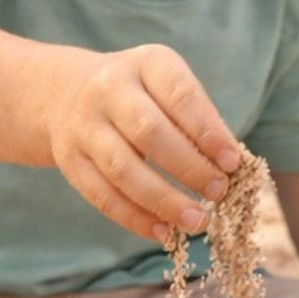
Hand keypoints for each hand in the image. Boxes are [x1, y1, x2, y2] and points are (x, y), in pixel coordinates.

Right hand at [43, 44, 239, 241]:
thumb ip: (197, 119)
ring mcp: (84, 125)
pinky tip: (164, 232)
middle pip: (149, 133)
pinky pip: (103, 195)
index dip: (208, 130)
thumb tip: (228, 166)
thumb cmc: (141, 95)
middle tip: (219, 193)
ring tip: (198, 221)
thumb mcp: (167, 86)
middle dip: (189, 168)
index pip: (179, 95)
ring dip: (164, 201)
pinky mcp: (70, 159)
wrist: (66, 93)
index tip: (232, 162)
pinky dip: (136, 218)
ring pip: (124, 169)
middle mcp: (108, 89)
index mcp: (146, 64)